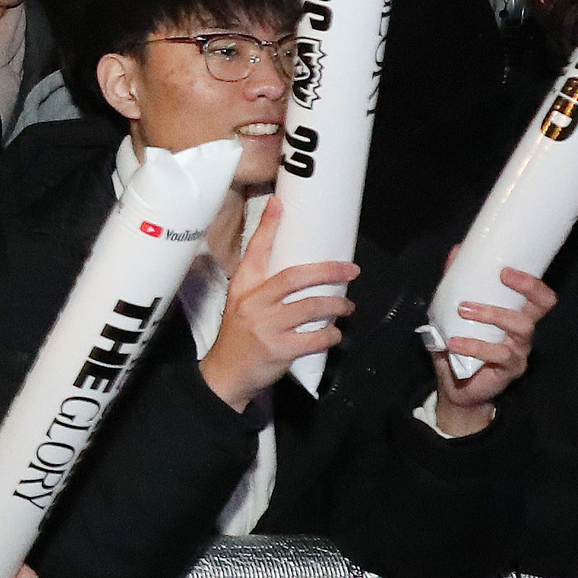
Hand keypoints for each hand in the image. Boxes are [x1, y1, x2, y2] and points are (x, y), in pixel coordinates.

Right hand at [200, 197, 357, 409]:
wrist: (226, 374)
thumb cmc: (240, 335)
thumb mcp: (242, 303)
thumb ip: (265, 285)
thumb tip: (300, 266)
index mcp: (243, 287)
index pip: (255, 251)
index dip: (268, 226)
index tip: (279, 203)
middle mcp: (253, 303)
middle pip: (294, 277)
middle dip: (328, 270)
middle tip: (351, 269)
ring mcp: (265, 327)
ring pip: (311, 307)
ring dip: (336, 305)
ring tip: (347, 306)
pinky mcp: (278, 350)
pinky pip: (314, 338)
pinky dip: (331, 335)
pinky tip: (335, 333)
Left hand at [432, 267, 556, 425]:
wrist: (455, 387)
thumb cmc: (457, 344)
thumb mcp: (449, 313)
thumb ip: (453, 286)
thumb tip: (456, 250)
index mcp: (515, 314)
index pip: (538, 295)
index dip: (530, 280)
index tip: (505, 268)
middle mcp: (523, 330)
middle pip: (542, 306)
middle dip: (526, 287)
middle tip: (500, 277)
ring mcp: (520, 350)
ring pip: (521, 327)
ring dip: (491, 314)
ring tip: (463, 310)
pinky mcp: (511, 369)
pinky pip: (499, 354)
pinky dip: (475, 345)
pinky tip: (454, 342)